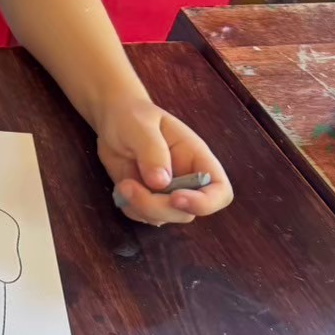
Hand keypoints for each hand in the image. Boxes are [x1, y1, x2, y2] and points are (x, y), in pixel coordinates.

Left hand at [96, 96, 232, 225]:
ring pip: (166, 217)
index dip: (205, 203)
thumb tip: (160, 183)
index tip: (176, 198)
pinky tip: (121, 187)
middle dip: (158, 206)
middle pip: (188, 212)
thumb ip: (152, 151)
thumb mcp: (141, 126)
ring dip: (141, 207)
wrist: (114, 120)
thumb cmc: (133, 117)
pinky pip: (144, 217)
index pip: (220, 191)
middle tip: (129, 187)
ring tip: (123, 184)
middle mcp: (187, 180)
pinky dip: (130, 208)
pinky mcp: (148, 199)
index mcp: (197, 159)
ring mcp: (167, 193)